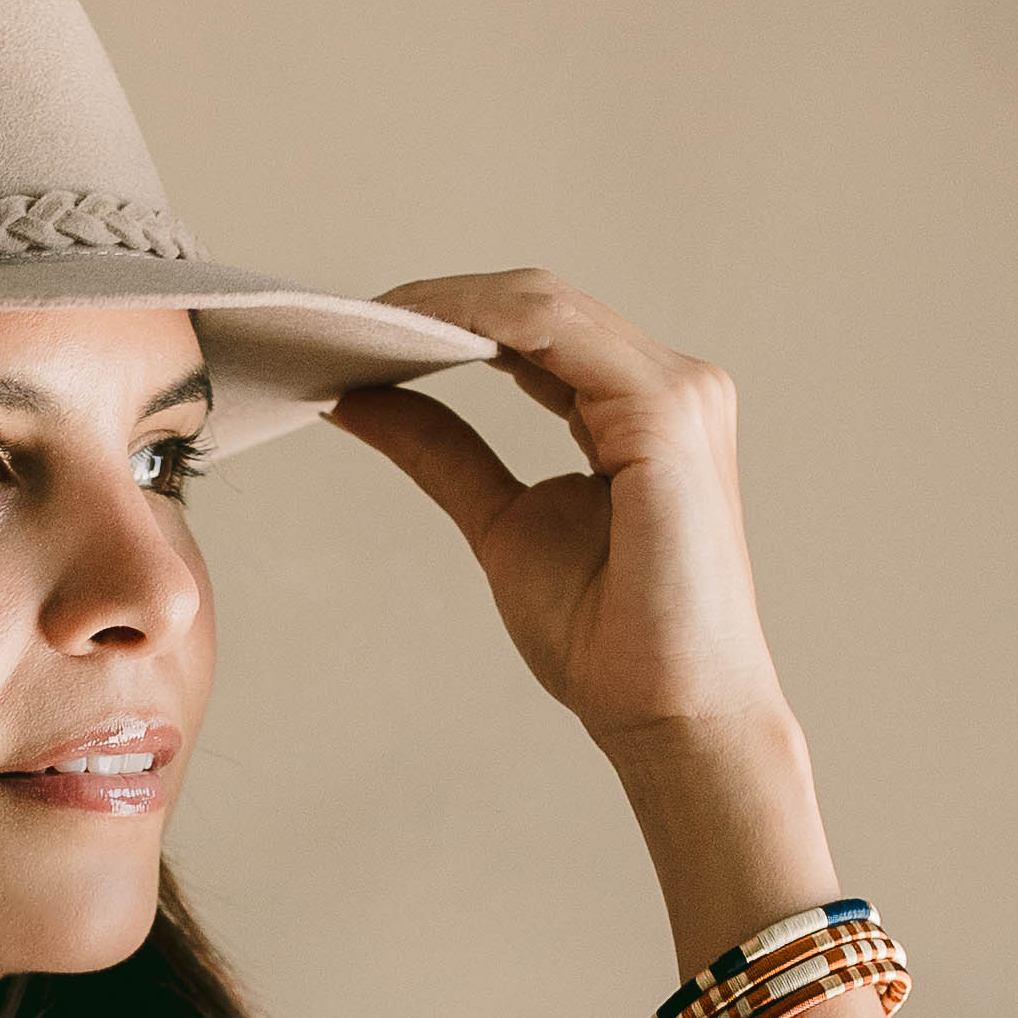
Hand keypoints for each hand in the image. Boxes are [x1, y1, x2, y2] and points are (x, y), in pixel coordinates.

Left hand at [329, 269, 786, 757]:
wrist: (671, 716)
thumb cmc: (610, 641)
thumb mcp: (502, 524)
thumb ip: (443, 451)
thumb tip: (362, 396)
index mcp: (642, 411)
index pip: (540, 332)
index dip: (449, 319)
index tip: (359, 334)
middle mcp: (673, 387)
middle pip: (538, 306)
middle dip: (436, 302)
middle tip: (340, 322)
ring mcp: (678, 392)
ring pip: (542, 304)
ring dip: (444, 303)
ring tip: (361, 324)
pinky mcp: (664, 411)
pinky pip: (553, 332)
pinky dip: (475, 322)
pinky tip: (411, 336)